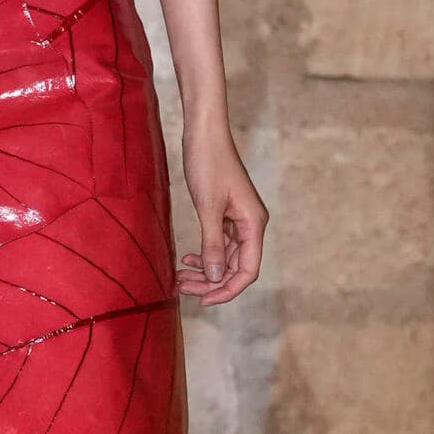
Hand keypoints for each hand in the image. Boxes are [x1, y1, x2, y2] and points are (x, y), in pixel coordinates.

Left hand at [178, 126, 265, 304]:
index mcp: (254, 224)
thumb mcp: (208, 207)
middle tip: (182, 288)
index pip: (248, 270)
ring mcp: (238, 220)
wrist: (204, 133)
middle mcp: (250, 225)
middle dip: (211, 282)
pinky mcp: (225, 213)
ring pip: (225, 257)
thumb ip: (212, 244)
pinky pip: (218, 243)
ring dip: (204, 270)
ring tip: (180, 277)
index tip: (203, 300)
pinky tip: (186, 258)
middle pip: (235, 267)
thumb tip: (214, 277)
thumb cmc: (208, 164)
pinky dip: (204, 254)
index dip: (227, 290)